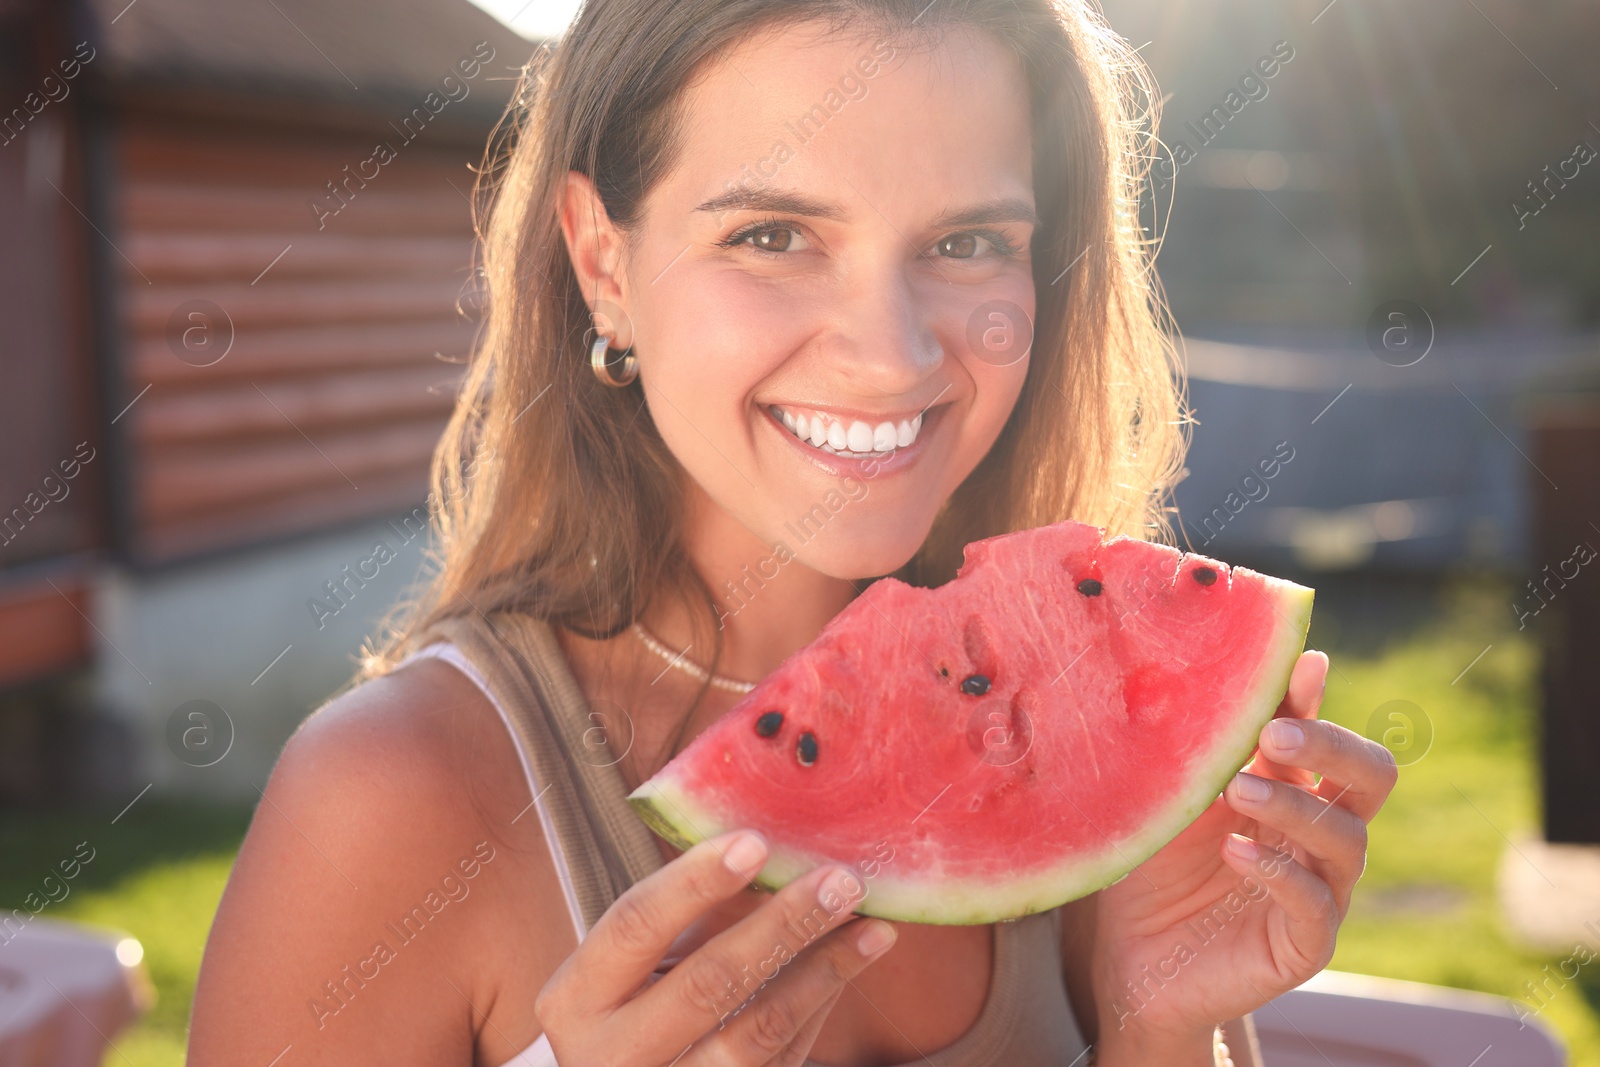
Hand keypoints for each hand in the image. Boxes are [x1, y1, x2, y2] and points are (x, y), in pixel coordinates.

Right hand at [535, 830, 897, 1065]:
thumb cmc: (620, 1016)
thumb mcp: (625, 970)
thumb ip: (682, 920)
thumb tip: (767, 855)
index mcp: (575, 1000)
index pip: (635, 925)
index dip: (695, 882)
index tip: (756, 841)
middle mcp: (613, 1055)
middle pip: (708, 983)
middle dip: (783, 926)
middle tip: (841, 881)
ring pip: (758, 1033)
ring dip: (823, 972)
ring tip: (870, 927)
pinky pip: (780, 1060)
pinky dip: (817, 1009)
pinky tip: (846, 968)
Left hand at [1088, 650, 1397, 1053]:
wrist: (1132, 960)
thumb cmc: (1156, 867)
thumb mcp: (1179, 797)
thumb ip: (1212, 744)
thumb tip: (1229, 672)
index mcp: (1293, 789)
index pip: (1327, 737)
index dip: (1315, 702)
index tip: (1297, 669)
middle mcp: (1318, 835)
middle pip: (1370, 777)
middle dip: (1332, 746)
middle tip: (1275, 734)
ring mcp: (1321, 890)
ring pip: (1346, 838)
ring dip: (1294, 806)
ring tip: (1239, 790)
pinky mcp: (1305, 943)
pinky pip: (1317, 905)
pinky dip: (1280, 872)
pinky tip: (1236, 850)